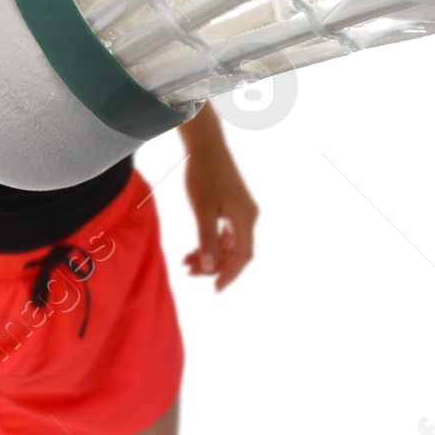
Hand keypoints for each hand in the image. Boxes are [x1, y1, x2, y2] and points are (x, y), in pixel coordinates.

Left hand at [182, 144, 257, 290]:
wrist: (204, 145)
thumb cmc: (203, 174)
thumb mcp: (202, 209)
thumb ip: (207, 238)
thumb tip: (209, 267)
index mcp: (245, 217)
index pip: (243, 256)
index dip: (230, 274)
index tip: (215, 289)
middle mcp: (248, 216)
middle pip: (236, 252)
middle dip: (214, 266)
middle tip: (188, 271)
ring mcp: (242, 212)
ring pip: (230, 244)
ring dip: (211, 255)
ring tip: (186, 262)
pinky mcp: (233, 207)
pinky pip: (226, 234)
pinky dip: (211, 243)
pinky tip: (194, 250)